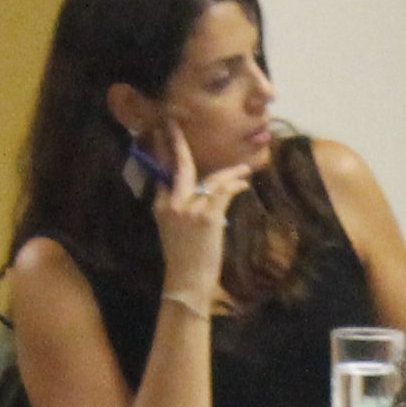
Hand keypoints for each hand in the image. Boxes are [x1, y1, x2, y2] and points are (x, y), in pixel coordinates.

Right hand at [147, 120, 255, 303]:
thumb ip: (180, 210)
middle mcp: (173, 204)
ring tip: (244, 169)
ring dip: (230, 174)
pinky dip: (236, 186)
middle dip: (177, 143)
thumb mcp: (174, 231)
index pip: (164, 175)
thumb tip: (198, 195)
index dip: (168, 155)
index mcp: (161, 207)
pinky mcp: (207, 217)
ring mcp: (189, 209)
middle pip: (178, 166)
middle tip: (175, 125)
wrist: (187, 281)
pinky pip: (224, 193)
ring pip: (211, 180)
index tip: (169, 137)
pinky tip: (244, 184)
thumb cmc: (185, 260)